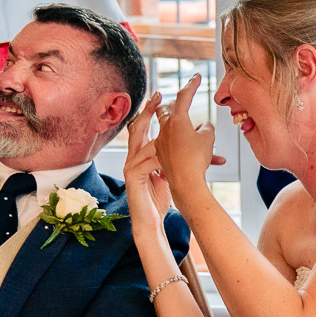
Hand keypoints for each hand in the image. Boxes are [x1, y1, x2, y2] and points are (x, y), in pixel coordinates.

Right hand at [124, 93, 173, 238]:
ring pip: (145, 142)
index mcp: (142, 155)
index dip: (151, 111)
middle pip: (137, 127)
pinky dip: (160, 157)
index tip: (161, 95)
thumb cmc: (159, 197)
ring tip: (175, 129)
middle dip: (148, 110)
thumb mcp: (166, 172)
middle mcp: (133, 157)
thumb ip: (169, 158)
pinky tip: (170, 156)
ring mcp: (130, 166)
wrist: (149, 221)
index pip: (144, 127)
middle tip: (158, 95)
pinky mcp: (132, 176)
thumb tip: (185, 144)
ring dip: (163, 137)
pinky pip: (147, 160)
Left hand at [152, 76, 224, 200]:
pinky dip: (176, 140)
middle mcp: (165, 128)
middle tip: (182, 100)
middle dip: (174, 103)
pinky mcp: (161, 154)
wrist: (185, 183)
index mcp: (177, 120)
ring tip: (186, 126)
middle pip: (165, 108)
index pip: (184, 96)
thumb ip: (207, 127)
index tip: (196, 76)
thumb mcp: (208, 138)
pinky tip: (186, 146)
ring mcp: (161, 141)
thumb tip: (204, 125)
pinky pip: (167, 141)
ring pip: (165, 126)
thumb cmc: (197, 159)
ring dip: (174, 122)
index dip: (191, 85)